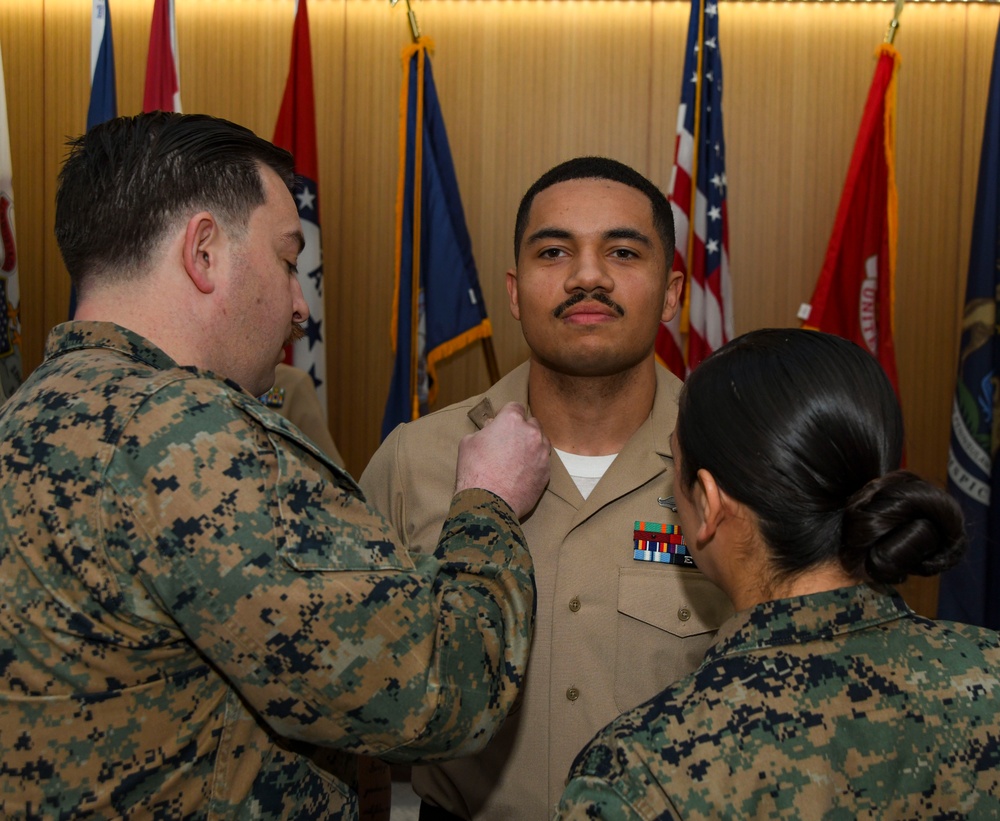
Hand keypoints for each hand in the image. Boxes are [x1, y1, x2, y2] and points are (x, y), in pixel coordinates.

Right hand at [455, 402, 549, 518]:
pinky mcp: (547, 472)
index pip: (514, 406)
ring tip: (517, 458)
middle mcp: (531, 433)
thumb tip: (490, 429)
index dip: (506, 414)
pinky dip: (534, 463)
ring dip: (531, 445)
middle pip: (531, 423)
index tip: (500, 423)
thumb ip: (484, 431)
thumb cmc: (474, 470)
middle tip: (508, 442)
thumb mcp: (468, 442)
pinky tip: (521, 472)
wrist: (488, 502)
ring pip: (540, 441)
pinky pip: (542, 461)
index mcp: (512, 420)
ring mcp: (542, 453)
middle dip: (521, 429)